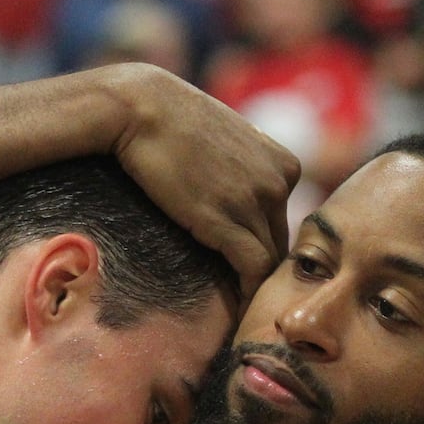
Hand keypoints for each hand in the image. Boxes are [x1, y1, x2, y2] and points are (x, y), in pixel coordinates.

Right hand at [97, 64, 301, 297]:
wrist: (139, 106)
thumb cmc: (166, 120)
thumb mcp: (220, 144)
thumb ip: (235, 172)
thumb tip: (222, 200)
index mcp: (283, 164)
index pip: (283, 222)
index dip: (265, 250)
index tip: (246, 275)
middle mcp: (280, 181)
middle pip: (279, 244)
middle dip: (264, 275)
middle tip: (248, 306)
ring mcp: (257, 200)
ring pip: (270, 262)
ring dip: (256, 292)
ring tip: (242, 318)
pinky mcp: (229, 219)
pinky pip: (253, 269)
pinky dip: (246, 296)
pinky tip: (234, 315)